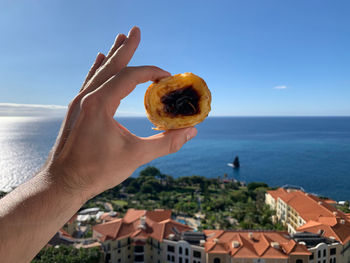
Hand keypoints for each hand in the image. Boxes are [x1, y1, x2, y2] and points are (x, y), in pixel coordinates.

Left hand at [46, 27, 196, 199]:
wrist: (62, 183)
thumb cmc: (96, 171)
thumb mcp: (135, 157)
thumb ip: (166, 143)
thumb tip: (191, 132)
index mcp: (100, 104)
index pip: (130, 77)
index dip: (151, 72)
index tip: (167, 76)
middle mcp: (87, 98)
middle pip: (112, 65)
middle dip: (126, 48)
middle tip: (135, 30)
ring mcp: (80, 103)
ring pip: (99, 71)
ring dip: (113, 55)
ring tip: (120, 39)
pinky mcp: (77, 110)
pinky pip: (90, 82)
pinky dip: (98, 69)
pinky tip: (100, 59)